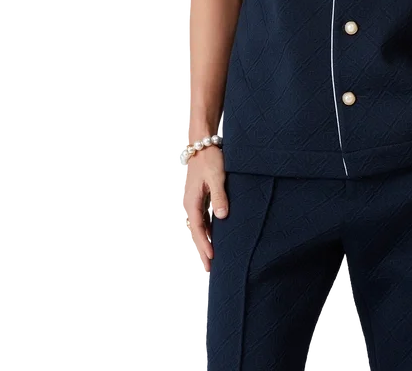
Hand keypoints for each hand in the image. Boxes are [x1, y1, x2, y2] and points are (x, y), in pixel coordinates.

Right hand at [180, 145, 227, 272]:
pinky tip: (212, 236)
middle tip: (209, 268)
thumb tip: (222, 216)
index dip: (205, 244)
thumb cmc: (209, 157)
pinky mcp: (199, 196)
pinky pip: (201, 218)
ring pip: (198, 226)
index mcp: (192, 201)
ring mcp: (193, 200)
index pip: (198, 228)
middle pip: (196, 231)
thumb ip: (219, 196)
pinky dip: (206, 229)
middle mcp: (190, 203)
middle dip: (202, 250)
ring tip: (210, 258)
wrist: (203, 142)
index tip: (211, 257)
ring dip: (204, 241)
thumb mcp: (216, 176)